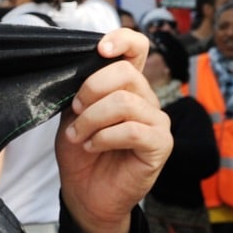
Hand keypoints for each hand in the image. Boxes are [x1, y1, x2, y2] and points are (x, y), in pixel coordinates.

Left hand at [58, 28, 171, 232]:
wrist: (85, 193)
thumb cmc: (81, 151)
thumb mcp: (72, 114)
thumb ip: (80, 90)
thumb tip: (77, 67)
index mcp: (125, 85)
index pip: (137, 47)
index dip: (122, 39)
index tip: (100, 48)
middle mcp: (146, 98)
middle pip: (125, 73)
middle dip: (90, 90)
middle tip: (75, 113)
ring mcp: (157, 121)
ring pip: (124, 102)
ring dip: (91, 120)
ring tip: (79, 136)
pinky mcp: (160, 145)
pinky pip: (132, 130)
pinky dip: (104, 137)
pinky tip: (92, 147)